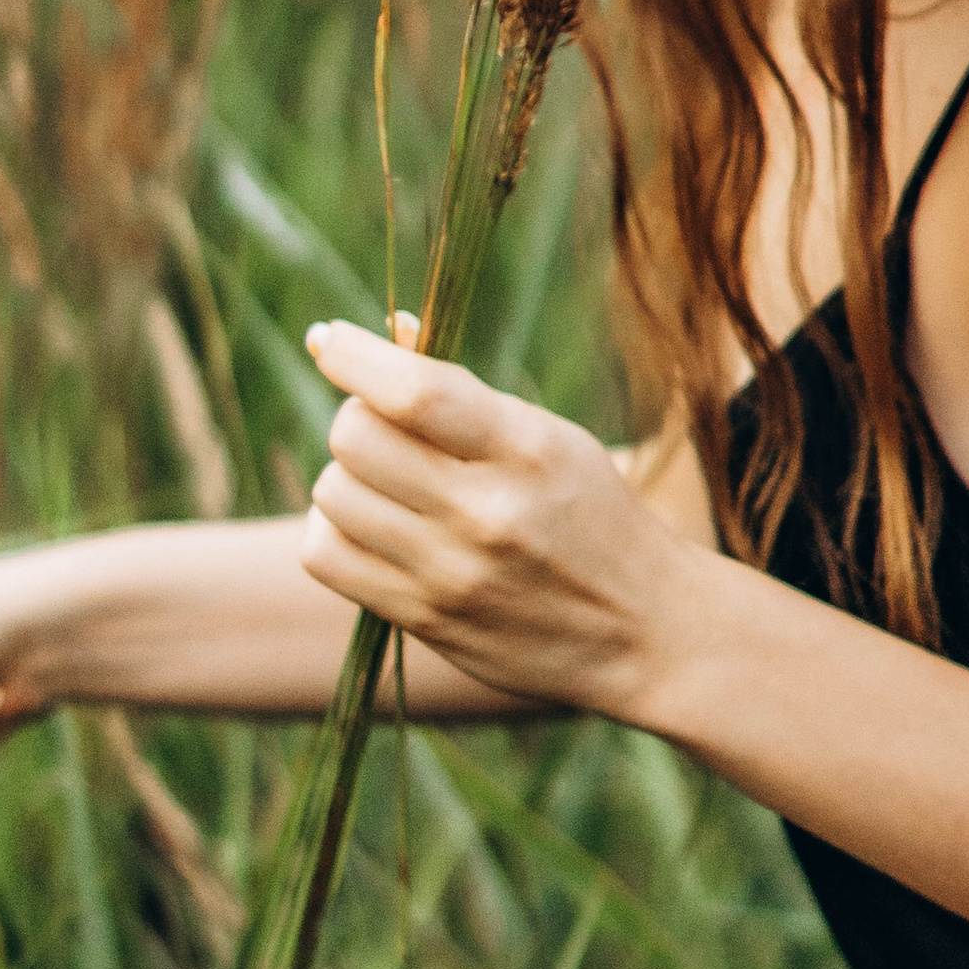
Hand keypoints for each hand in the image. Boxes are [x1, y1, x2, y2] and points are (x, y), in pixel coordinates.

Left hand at [300, 319, 688, 721]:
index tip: (331, 339)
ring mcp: (452, 574)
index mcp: (528, 451)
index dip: (355, 357)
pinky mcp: (426, 621)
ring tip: (388, 483)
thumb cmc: (591, 513)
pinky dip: (333, 530)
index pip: (416, 393)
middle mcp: (487, 514)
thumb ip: (462, 395)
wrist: (643, 632)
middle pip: (355, 438)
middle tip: (386, 427)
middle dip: (357, 416)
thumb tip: (374, 336)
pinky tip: (369, 525)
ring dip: (346, 477)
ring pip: (332, 494)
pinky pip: (325, 557)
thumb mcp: (550, 439)